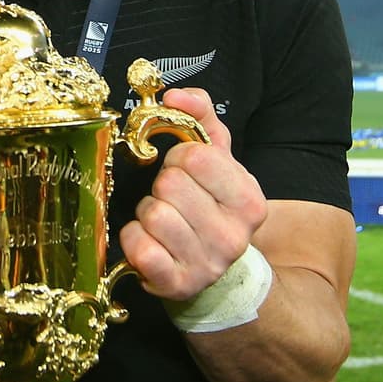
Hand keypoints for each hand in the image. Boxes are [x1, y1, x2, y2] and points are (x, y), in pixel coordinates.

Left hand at [119, 87, 267, 303]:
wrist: (210, 269)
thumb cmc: (208, 204)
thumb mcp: (216, 159)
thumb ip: (201, 116)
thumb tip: (175, 96)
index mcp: (248, 199)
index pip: (196, 157)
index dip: (180, 158)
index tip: (185, 171)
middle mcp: (234, 236)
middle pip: (170, 185)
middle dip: (162, 187)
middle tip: (172, 199)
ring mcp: (207, 265)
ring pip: (153, 215)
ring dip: (147, 213)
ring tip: (162, 221)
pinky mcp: (177, 285)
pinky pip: (138, 247)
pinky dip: (134, 239)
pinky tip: (149, 242)